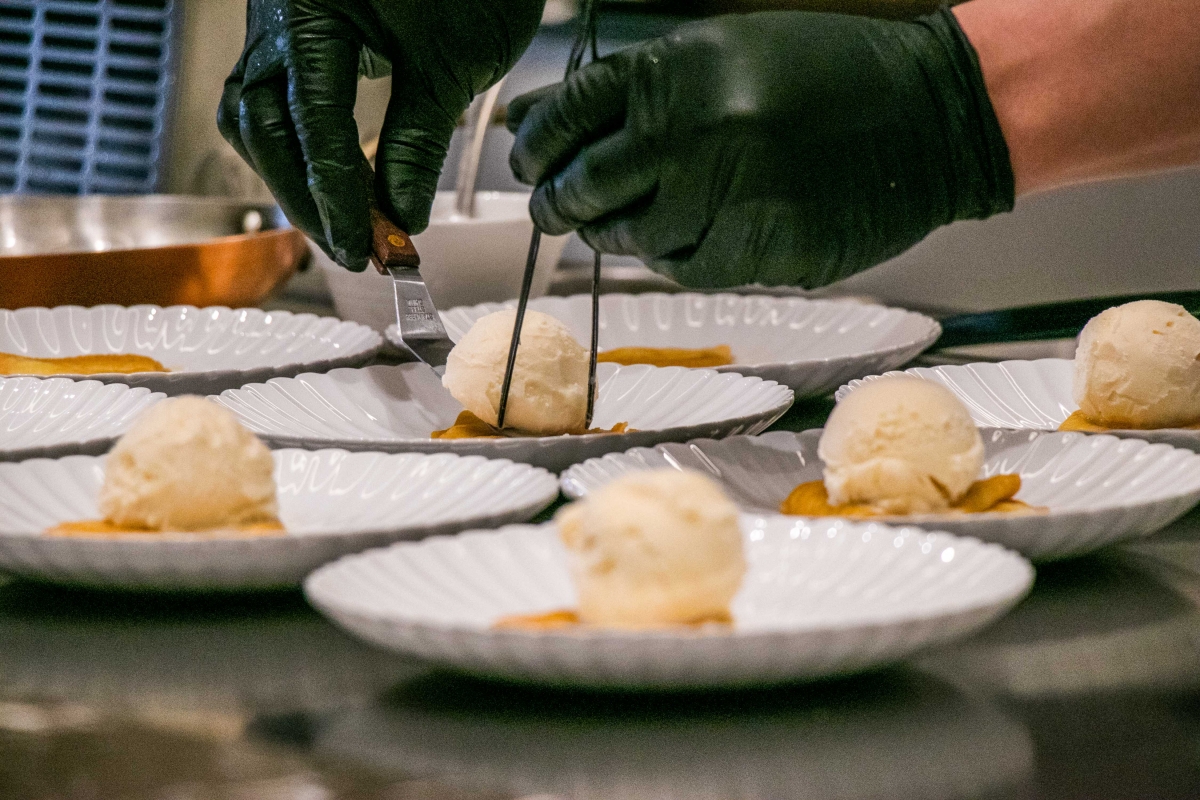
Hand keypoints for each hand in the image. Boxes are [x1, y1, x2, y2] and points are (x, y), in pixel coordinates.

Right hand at [219, 0, 542, 270]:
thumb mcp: (452, 65)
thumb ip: (417, 142)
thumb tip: (400, 216)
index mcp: (310, 10)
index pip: (311, 122)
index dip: (335, 195)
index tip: (364, 245)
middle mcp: (276, 15)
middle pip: (262, 126)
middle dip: (306, 197)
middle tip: (355, 249)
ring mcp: (274, 26)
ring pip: (256, 118)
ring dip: (295, 179)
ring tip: (346, 225)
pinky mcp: (287, 38)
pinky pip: (272, 101)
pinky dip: (300, 149)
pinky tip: (334, 184)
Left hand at [508, 9, 1013, 288]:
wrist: (931, 117)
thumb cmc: (826, 75)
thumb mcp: (722, 53)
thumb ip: (632, 91)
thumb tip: (539, 118)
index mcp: (678, 71)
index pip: (567, 114)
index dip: (537, 145)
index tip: (529, 162)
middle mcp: (693, 132)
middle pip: (585, 186)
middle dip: (560, 203)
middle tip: (559, 208)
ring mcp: (727, 195)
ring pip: (635, 237)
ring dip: (624, 232)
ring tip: (643, 216)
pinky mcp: (761, 250)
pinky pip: (688, 268)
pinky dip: (680, 256)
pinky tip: (697, 233)